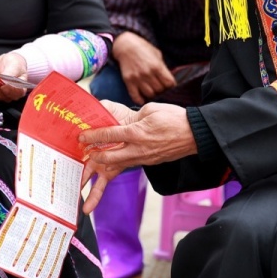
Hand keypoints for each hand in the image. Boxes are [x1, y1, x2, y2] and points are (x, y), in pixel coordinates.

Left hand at [78, 102, 196, 210]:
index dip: (92, 136)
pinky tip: (111, 166)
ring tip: (94, 167)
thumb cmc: (174, 118)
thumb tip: (120, 120)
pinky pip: (129, 165)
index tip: (81, 137)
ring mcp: (144, 158)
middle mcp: (138, 149)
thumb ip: (133, 116)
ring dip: (104, 167)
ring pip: (118, 166)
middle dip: (94, 157)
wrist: (194, 134)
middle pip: (109, 158)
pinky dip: (118, 167)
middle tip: (84, 153)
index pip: (108, 135)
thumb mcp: (150, 110)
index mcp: (137, 132)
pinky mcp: (149, 162)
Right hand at [112, 32, 175, 104]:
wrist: (126, 46)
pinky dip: (140, 100)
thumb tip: (169, 81)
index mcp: (157, 66)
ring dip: (152, 94)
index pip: (170, 83)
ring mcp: (137, 78)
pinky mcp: (128, 81)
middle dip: (162, 90)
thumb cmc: (144, 49)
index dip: (171, 85)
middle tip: (160, 87)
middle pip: (160, 90)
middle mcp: (148, 74)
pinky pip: (135, 97)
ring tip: (152, 91)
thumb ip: (163, 68)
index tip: (169, 85)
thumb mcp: (157, 55)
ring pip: (150, 95)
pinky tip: (143, 98)